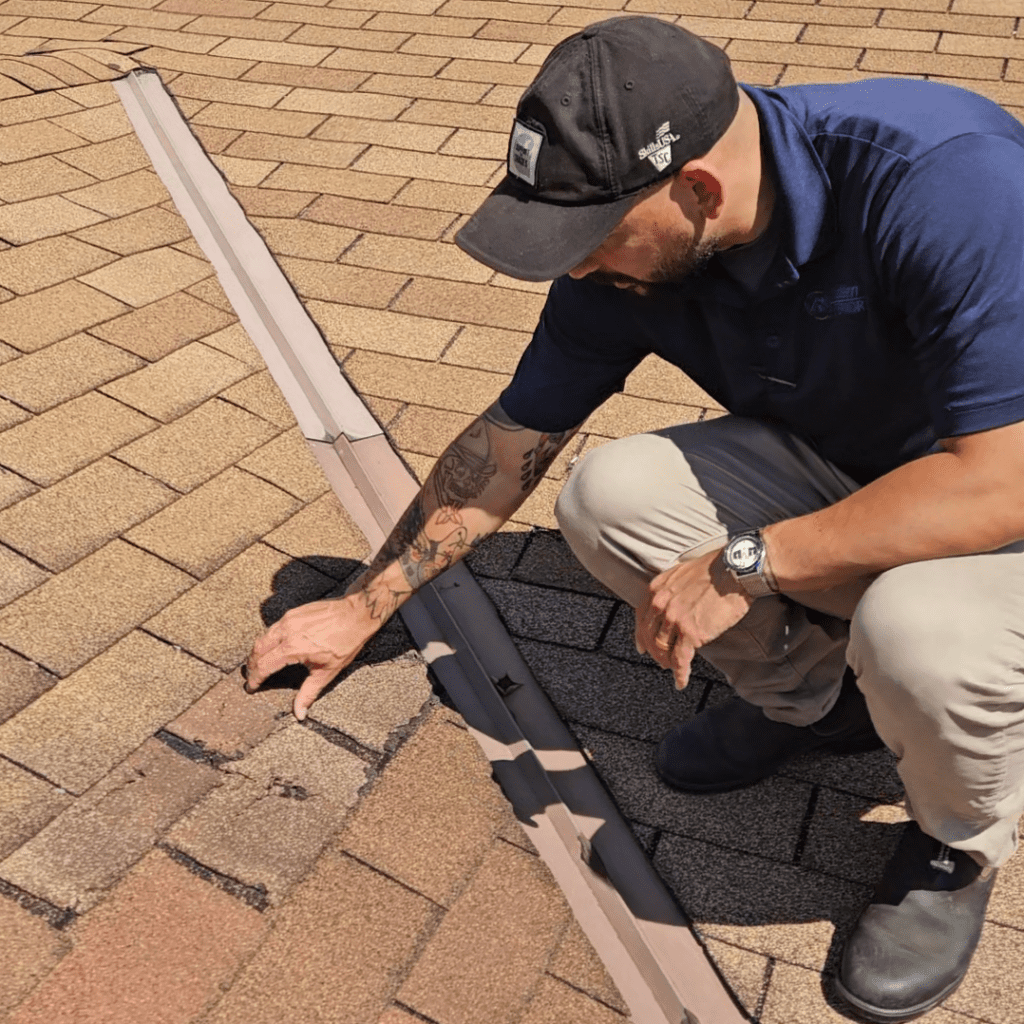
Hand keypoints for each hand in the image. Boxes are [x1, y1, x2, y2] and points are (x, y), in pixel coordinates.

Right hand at [242, 595, 374, 720]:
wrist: (356, 614)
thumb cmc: (345, 642)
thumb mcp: (328, 671)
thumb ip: (309, 692)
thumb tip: (299, 713)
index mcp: (292, 648)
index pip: (263, 666)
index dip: (254, 678)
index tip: (251, 687)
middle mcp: (286, 632)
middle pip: (257, 649)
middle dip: (251, 665)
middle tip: (252, 676)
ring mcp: (288, 619)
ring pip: (263, 636)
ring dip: (258, 651)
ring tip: (259, 662)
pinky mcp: (293, 612)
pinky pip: (274, 627)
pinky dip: (268, 638)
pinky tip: (274, 646)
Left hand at [635, 548, 754, 689]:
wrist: (734, 570)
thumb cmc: (715, 568)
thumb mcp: (682, 573)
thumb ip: (671, 588)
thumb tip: (671, 600)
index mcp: (657, 589)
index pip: (642, 618)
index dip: (641, 636)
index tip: (642, 647)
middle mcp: (661, 605)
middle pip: (651, 637)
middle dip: (655, 653)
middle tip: (661, 662)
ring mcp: (674, 620)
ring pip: (663, 649)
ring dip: (667, 663)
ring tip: (673, 669)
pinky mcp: (691, 633)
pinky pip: (681, 659)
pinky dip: (680, 673)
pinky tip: (681, 681)